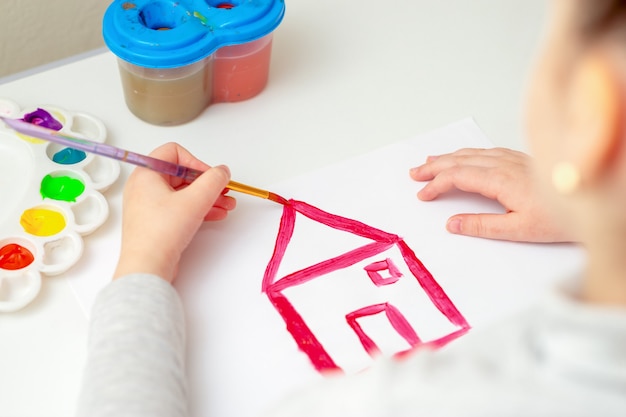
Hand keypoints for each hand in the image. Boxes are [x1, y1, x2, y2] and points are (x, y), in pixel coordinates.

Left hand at [113, 142, 236, 282]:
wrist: (147, 267)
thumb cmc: (161, 233)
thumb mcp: (195, 200)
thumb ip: (214, 180)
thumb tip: (222, 171)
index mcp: (146, 174)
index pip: (174, 153)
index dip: (197, 162)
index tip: (211, 177)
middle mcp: (144, 187)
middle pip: (182, 175)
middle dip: (207, 183)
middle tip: (224, 191)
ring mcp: (149, 206)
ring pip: (184, 193)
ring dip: (207, 197)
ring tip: (226, 205)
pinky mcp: (156, 222)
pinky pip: (180, 208)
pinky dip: (198, 209)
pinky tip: (216, 215)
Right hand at [409, 147, 573, 242]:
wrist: (593, 202)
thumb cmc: (563, 218)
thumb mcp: (520, 230)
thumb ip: (483, 226)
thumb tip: (453, 223)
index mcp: (501, 180)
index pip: (458, 176)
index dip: (436, 184)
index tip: (423, 194)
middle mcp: (505, 164)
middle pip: (461, 160)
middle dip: (435, 166)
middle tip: (415, 172)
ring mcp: (513, 159)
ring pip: (473, 153)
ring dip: (448, 157)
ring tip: (430, 161)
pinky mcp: (521, 159)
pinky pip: (486, 151)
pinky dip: (467, 153)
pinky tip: (464, 156)